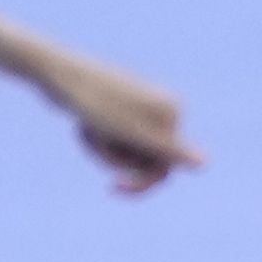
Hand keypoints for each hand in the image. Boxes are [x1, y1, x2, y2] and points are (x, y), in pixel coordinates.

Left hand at [40, 53, 196, 192]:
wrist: (56, 75)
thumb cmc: (95, 104)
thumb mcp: (132, 133)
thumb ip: (170, 150)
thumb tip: (206, 163)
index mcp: (172, 111)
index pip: (167, 166)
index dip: (141, 181)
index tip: (114, 186)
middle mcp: (161, 108)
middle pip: (146, 160)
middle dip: (117, 160)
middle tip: (95, 140)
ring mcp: (139, 108)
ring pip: (127, 153)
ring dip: (103, 149)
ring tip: (87, 128)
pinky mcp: (118, 109)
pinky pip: (114, 141)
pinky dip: (97, 140)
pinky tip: (83, 124)